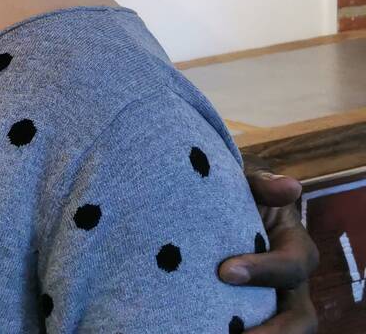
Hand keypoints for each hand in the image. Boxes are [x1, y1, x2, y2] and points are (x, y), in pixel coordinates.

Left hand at [219, 168, 318, 332]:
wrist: (205, 200)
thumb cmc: (232, 189)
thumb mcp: (245, 181)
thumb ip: (262, 185)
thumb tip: (290, 187)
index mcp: (294, 246)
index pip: (294, 265)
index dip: (265, 270)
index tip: (225, 272)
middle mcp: (287, 281)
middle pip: (300, 317)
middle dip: (276, 331)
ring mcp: (269, 299)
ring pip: (278, 329)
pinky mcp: (244, 310)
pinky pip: (247, 329)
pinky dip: (232, 332)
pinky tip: (200, 330)